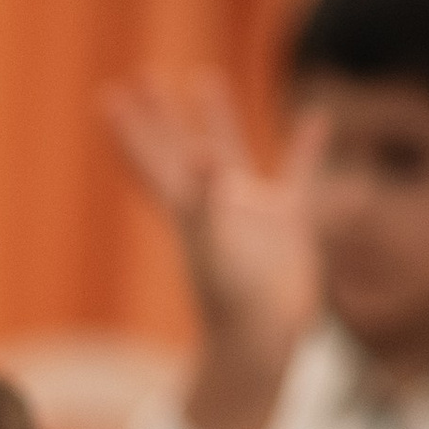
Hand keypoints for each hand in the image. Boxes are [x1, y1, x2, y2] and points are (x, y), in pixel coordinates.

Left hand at [105, 71, 318, 428]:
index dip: (133, 131)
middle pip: (179, 150)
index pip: (154, 162)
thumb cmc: (233, 307)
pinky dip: (308, 148)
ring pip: (230, 153)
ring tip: (204, 79)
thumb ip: (204, 199)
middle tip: (144, 78)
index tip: (111, 96)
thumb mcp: (214, 247)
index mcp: (190, 212)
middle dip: (161, 117)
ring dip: (215, 119)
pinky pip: (299, 176)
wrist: (262, 350)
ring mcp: (251, 215)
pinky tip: (318, 120)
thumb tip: (199, 151)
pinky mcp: (290, 227)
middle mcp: (215, 207)